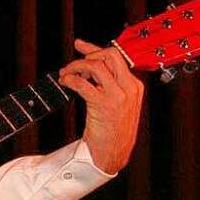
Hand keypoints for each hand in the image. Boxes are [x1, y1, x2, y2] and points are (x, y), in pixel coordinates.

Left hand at [57, 38, 143, 173]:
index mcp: (134, 86)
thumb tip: (90, 68)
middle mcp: (129, 88)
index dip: (95, 49)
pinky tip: (65, 83)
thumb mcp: (118, 104)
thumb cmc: (112, 131)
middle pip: (109, 56)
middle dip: (87, 54)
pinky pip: (84, 83)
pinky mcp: (104, 105)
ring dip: (75, 66)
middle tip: (73, 64)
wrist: (113, 153)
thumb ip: (110, 85)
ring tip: (65, 74)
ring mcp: (118, 96)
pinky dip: (70, 79)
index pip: (117, 57)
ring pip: (96, 66)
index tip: (80, 45)